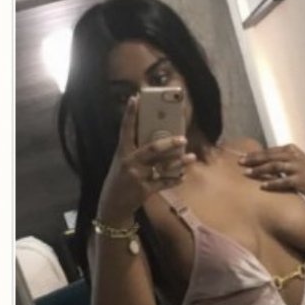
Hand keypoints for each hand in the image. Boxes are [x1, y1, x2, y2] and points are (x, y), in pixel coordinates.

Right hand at [97, 96, 196, 222]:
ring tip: (191, 157)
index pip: (125, 129)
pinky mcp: (145, 190)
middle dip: (169, 143)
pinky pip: (164, 183)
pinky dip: (175, 180)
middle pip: (152, 149)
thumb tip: (159, 139)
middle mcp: (129, 162)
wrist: (113, 206)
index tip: (135, 98)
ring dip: (179, 162)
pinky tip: (183, 176)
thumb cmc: (120, 180)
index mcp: (122, 152)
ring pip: (163, 167)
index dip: (130, 114)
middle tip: (183, 138)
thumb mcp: (123, 162)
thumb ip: (137, 151)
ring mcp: (138, 177)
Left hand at [240, 144, 304, 207]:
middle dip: (253, 160)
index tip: (241, 158)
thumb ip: (278, 159)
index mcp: (291, 149)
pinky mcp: (301, 180)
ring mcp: (298, 167)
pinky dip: (273, 183)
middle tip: (240, 163)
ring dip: (260, 169)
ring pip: (275, 166)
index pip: (269, 151)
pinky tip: (262, 186)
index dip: (254, 154)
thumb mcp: (292, 162)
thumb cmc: (303, 174)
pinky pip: (284, 181)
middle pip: (270, 156)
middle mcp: (294, 156)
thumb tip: (256, 160)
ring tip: (248, 173)